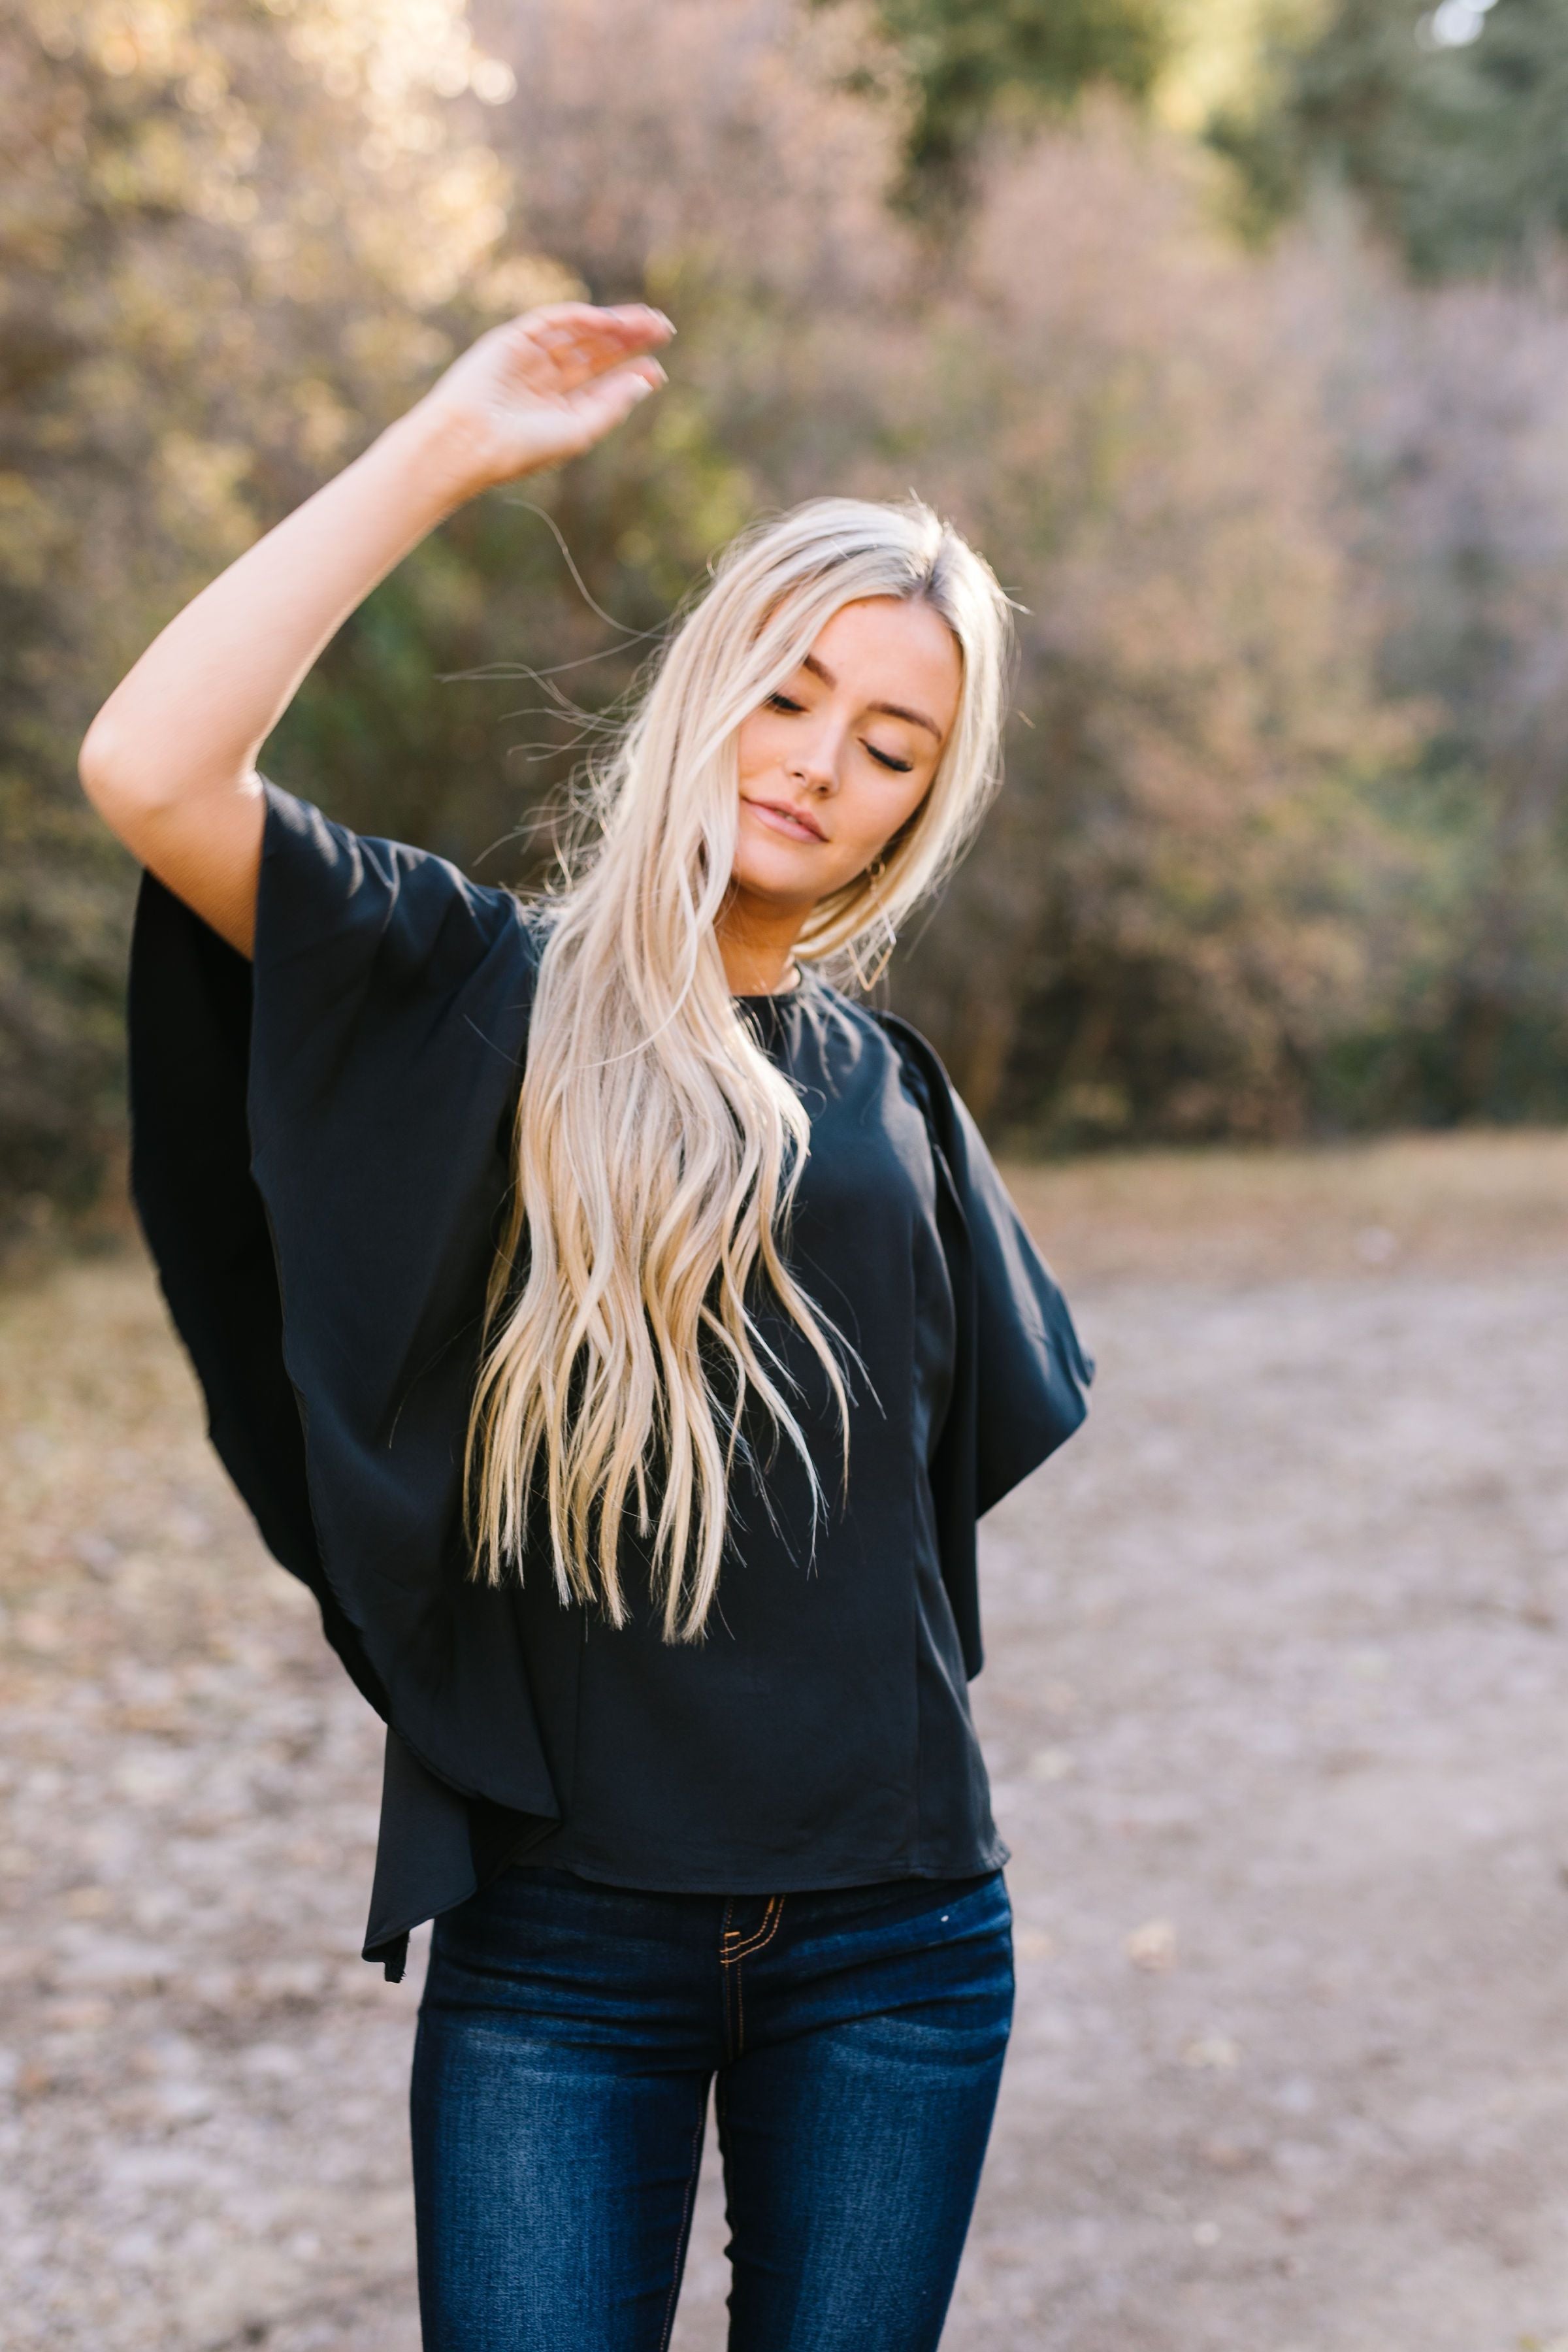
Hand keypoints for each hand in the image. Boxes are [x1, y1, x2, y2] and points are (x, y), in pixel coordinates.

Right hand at [410, 301, 672, 500]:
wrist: (470, 441)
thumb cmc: (523, 448)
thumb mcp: (579, 431)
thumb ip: (613, 404)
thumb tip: (648, 378)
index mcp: (560, 407)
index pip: (602, 382)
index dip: (631, 371)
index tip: (658, 369)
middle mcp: (547, 379)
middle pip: (596, 351)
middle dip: (629, 339)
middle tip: (664, 328)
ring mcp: (529, 356)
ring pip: (579, 332)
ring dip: (613, 323)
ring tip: (647, 321)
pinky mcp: (512, 338)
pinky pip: (553, 320)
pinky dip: (581, 317)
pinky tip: (609, 320)